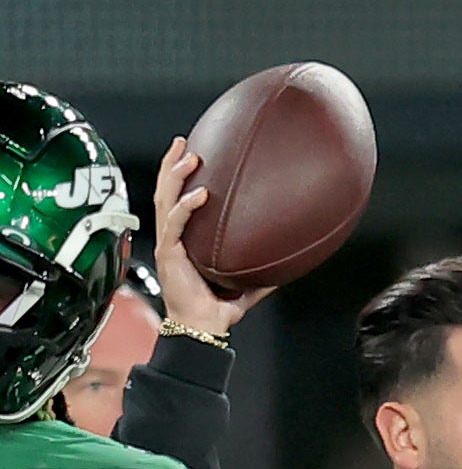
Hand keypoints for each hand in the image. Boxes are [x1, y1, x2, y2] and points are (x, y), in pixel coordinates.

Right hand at [149, 143, 276, 338]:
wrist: (203, 328)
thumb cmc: (217, 308)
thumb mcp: (246, 284)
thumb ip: (263, 271)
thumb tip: (289, 262)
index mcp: (185, 239)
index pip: (177, 200)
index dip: (180, 176)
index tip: (191, 152)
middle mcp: (173, 237)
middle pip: (165, 191)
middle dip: (171, 164)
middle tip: (183, 141)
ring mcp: (168, 244)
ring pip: (165, 201)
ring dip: (174, 176)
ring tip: (189, 155)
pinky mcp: (168, 254)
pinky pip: (175, 225)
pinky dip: (186, 207)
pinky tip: (200, 194)